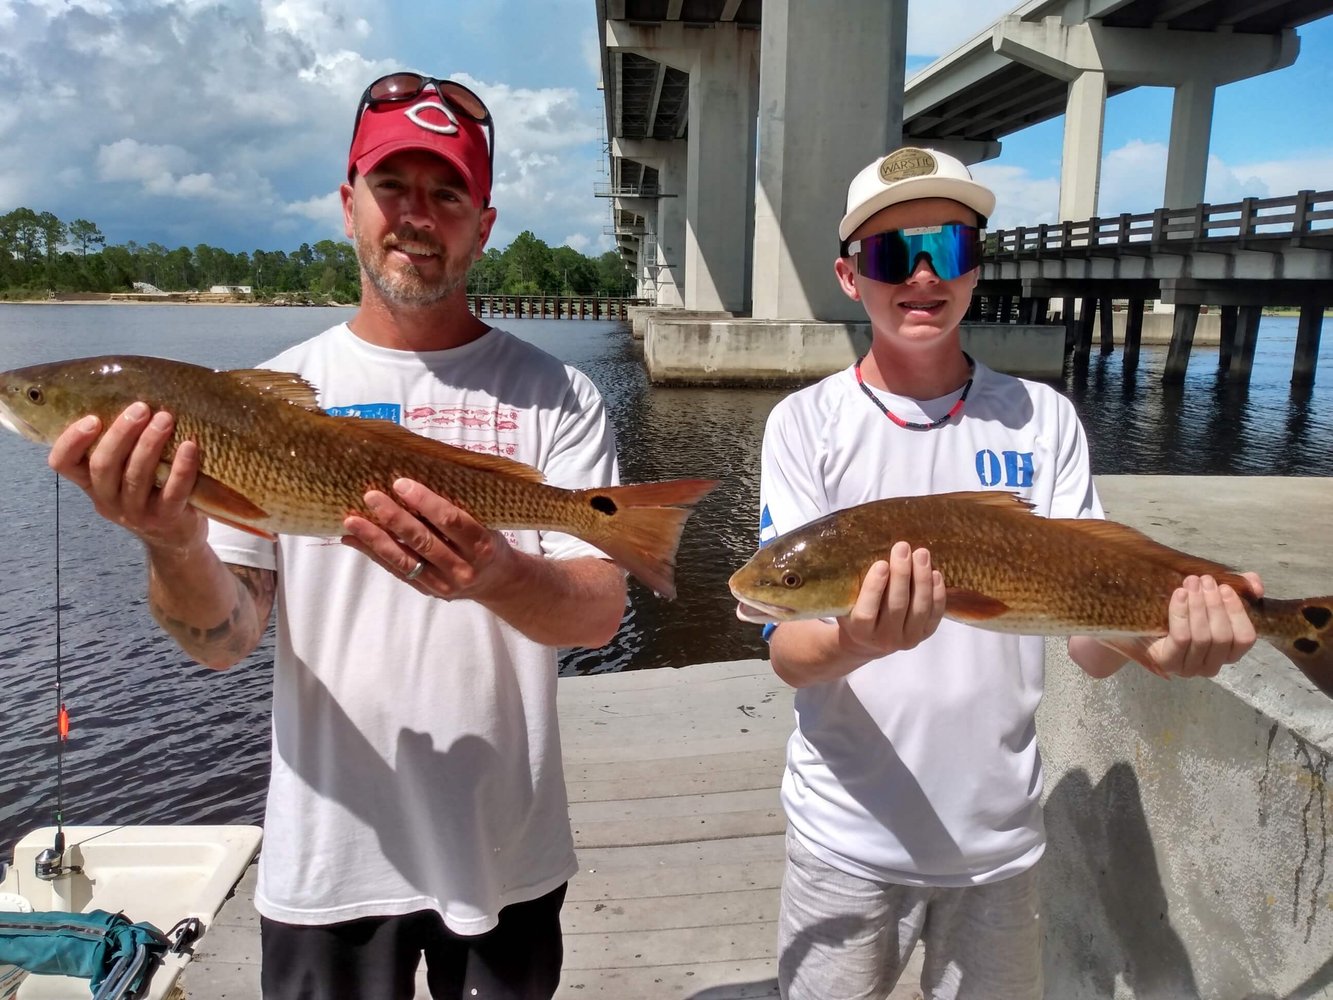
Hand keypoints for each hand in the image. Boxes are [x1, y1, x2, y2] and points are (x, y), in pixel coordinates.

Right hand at [48, 403, 204, 551]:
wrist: (175, 538)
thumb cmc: (150, 490)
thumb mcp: (125, 471)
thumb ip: (120, 445)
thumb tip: (130, 393)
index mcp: (91, 483)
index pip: (63, 464)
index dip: (71, 441)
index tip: (92, 418)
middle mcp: (107, 499)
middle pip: (103, 466)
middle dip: (121, 433)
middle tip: (141, 407)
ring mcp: (135, 513)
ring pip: (136, 477)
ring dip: (150, 444)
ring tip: (166, 418)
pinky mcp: (165, 520)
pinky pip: (173, 493)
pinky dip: (182, 468)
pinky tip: (190, 446)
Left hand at [342, 478, 515, 599]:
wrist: (498, 582)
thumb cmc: (488, 542)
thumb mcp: (486, 523)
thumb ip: (458, 509)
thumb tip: (415, 482)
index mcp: (481, 545)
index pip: (450, 521)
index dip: (425, 501)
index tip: (401, 483)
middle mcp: (462, 568)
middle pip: (423, 540)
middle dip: (394, 518)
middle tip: (371, 496)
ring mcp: (443, 584)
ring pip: (405, 560)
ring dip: (375, 539)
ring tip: (352, 521)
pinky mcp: (427, 591)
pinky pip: (397, 571)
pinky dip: (373, 554)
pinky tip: (353, 540)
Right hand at [837, 542, 945, 658]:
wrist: (868, 640)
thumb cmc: (853, 611)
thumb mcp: (845, 602)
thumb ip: (852, 585)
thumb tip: (862, 549)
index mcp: (859, 632)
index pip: (867, 612)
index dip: (874, 588)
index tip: (881, 564)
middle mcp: (884, 639)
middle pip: (897, 606)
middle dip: (902, 574)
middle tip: (902, 547)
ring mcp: (907, 639)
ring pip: (919, 609)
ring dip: (922, 579)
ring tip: (921, 554)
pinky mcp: (925, 635)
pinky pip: (934, 614)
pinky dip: (937, 593)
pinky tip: (935, 573)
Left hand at [1101, 573, 1263, 678]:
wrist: (1131, 623)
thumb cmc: (1174, 612)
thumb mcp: (1205, 598)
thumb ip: (1237, 588)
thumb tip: (1255, 586)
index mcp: (1225, 653)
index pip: (1245, 639)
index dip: (1238, 612)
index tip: (1225, 588)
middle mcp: (1210, 666)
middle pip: (1222, 637)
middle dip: (1214, 604)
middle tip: (1203, 580)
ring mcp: (1188, 668)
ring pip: (1202, 637)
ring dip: (1198, 606)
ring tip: (1190, 582)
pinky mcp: (1167, 663)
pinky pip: (1181, 638)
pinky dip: (1182, 613)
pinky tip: (1179, 594)